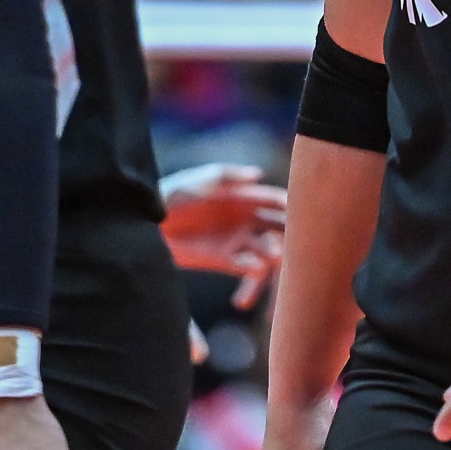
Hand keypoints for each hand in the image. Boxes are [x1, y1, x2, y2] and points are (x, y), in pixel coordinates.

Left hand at [159, 164, 286, 308]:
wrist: (150, 223)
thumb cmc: (175, 193)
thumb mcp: (200, 179)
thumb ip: (228, 174)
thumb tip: (258, 174)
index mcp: (246, 196)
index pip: (276, 202)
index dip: (291, 207)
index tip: (300, 215)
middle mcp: (248, 219)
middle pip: (280, 228)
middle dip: (291, 238)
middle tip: (297, 247)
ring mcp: (239, 240)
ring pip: (268, 251)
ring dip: (273, 259)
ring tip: (269, 265)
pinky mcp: (227, 259)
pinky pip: (247, 266)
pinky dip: (252, 272)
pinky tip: (250, 275)